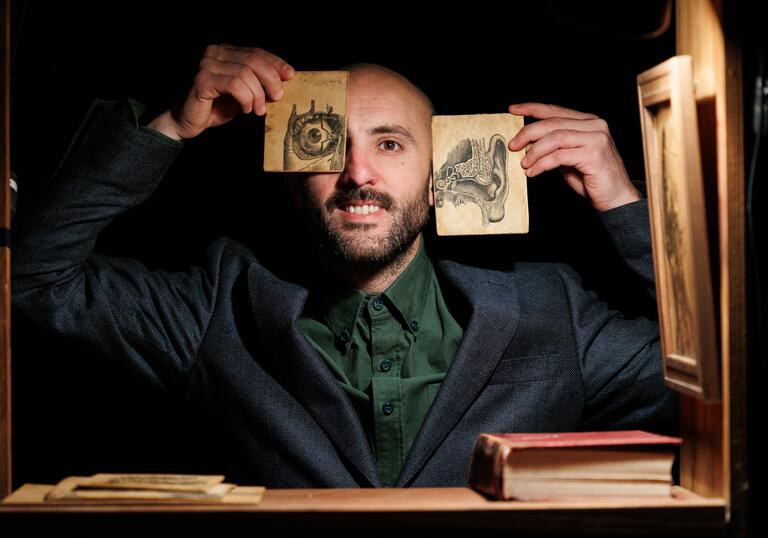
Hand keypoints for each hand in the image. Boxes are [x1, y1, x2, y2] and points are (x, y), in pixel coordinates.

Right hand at [147, 45, 294, 140]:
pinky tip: (245, 109)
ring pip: (246, 73)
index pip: (256, 52)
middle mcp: (215, 53)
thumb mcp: (242, 93)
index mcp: (225, 52)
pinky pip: (234, 85)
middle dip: (271, 79)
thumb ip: (257, 83)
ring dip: (257, 94)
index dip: (276, 63)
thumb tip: (283, 82)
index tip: (290, 75)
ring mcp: (207, 65)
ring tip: (257, 110)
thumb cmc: (215, 108)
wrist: (186, 121)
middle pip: (253, 59)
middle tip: (277, 97)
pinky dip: (245, 98)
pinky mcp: (202, 80)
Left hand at [507, 103, 640, 211]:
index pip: (555, 110)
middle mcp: (594, 125)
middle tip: (513, 145)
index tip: (513, 110)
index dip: (532, 108)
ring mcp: (596, 138)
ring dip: (534, 152)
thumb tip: (528, 143)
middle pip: (552, 123)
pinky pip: (559, 156)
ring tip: (524, 164)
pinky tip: (533, 172)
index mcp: (588, 122)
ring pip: (554, 138)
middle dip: (527, 133)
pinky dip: (542, 164)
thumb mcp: (568, 158)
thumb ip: (554, 147)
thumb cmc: (592, 179)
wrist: (615, 198)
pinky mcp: (593, 154)